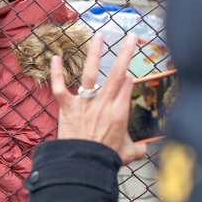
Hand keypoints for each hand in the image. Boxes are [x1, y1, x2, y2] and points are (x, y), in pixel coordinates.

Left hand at [51, 33, 146, 164]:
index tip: (128, 74)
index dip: (128, 78)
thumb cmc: (105, 159)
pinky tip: (55, 58)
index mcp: (120, 113)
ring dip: (95, 54)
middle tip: (131, 38)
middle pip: (117, 74)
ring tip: (99, 37)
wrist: (82, 164)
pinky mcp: (67, 108)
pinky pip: (60, 88)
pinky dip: (56, 73)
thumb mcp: (127, 153)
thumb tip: (146, 149)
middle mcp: (103, 104)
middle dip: (126, 54)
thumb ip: (137, 148)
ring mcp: (84, 104)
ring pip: (91, 74)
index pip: (126, 87)